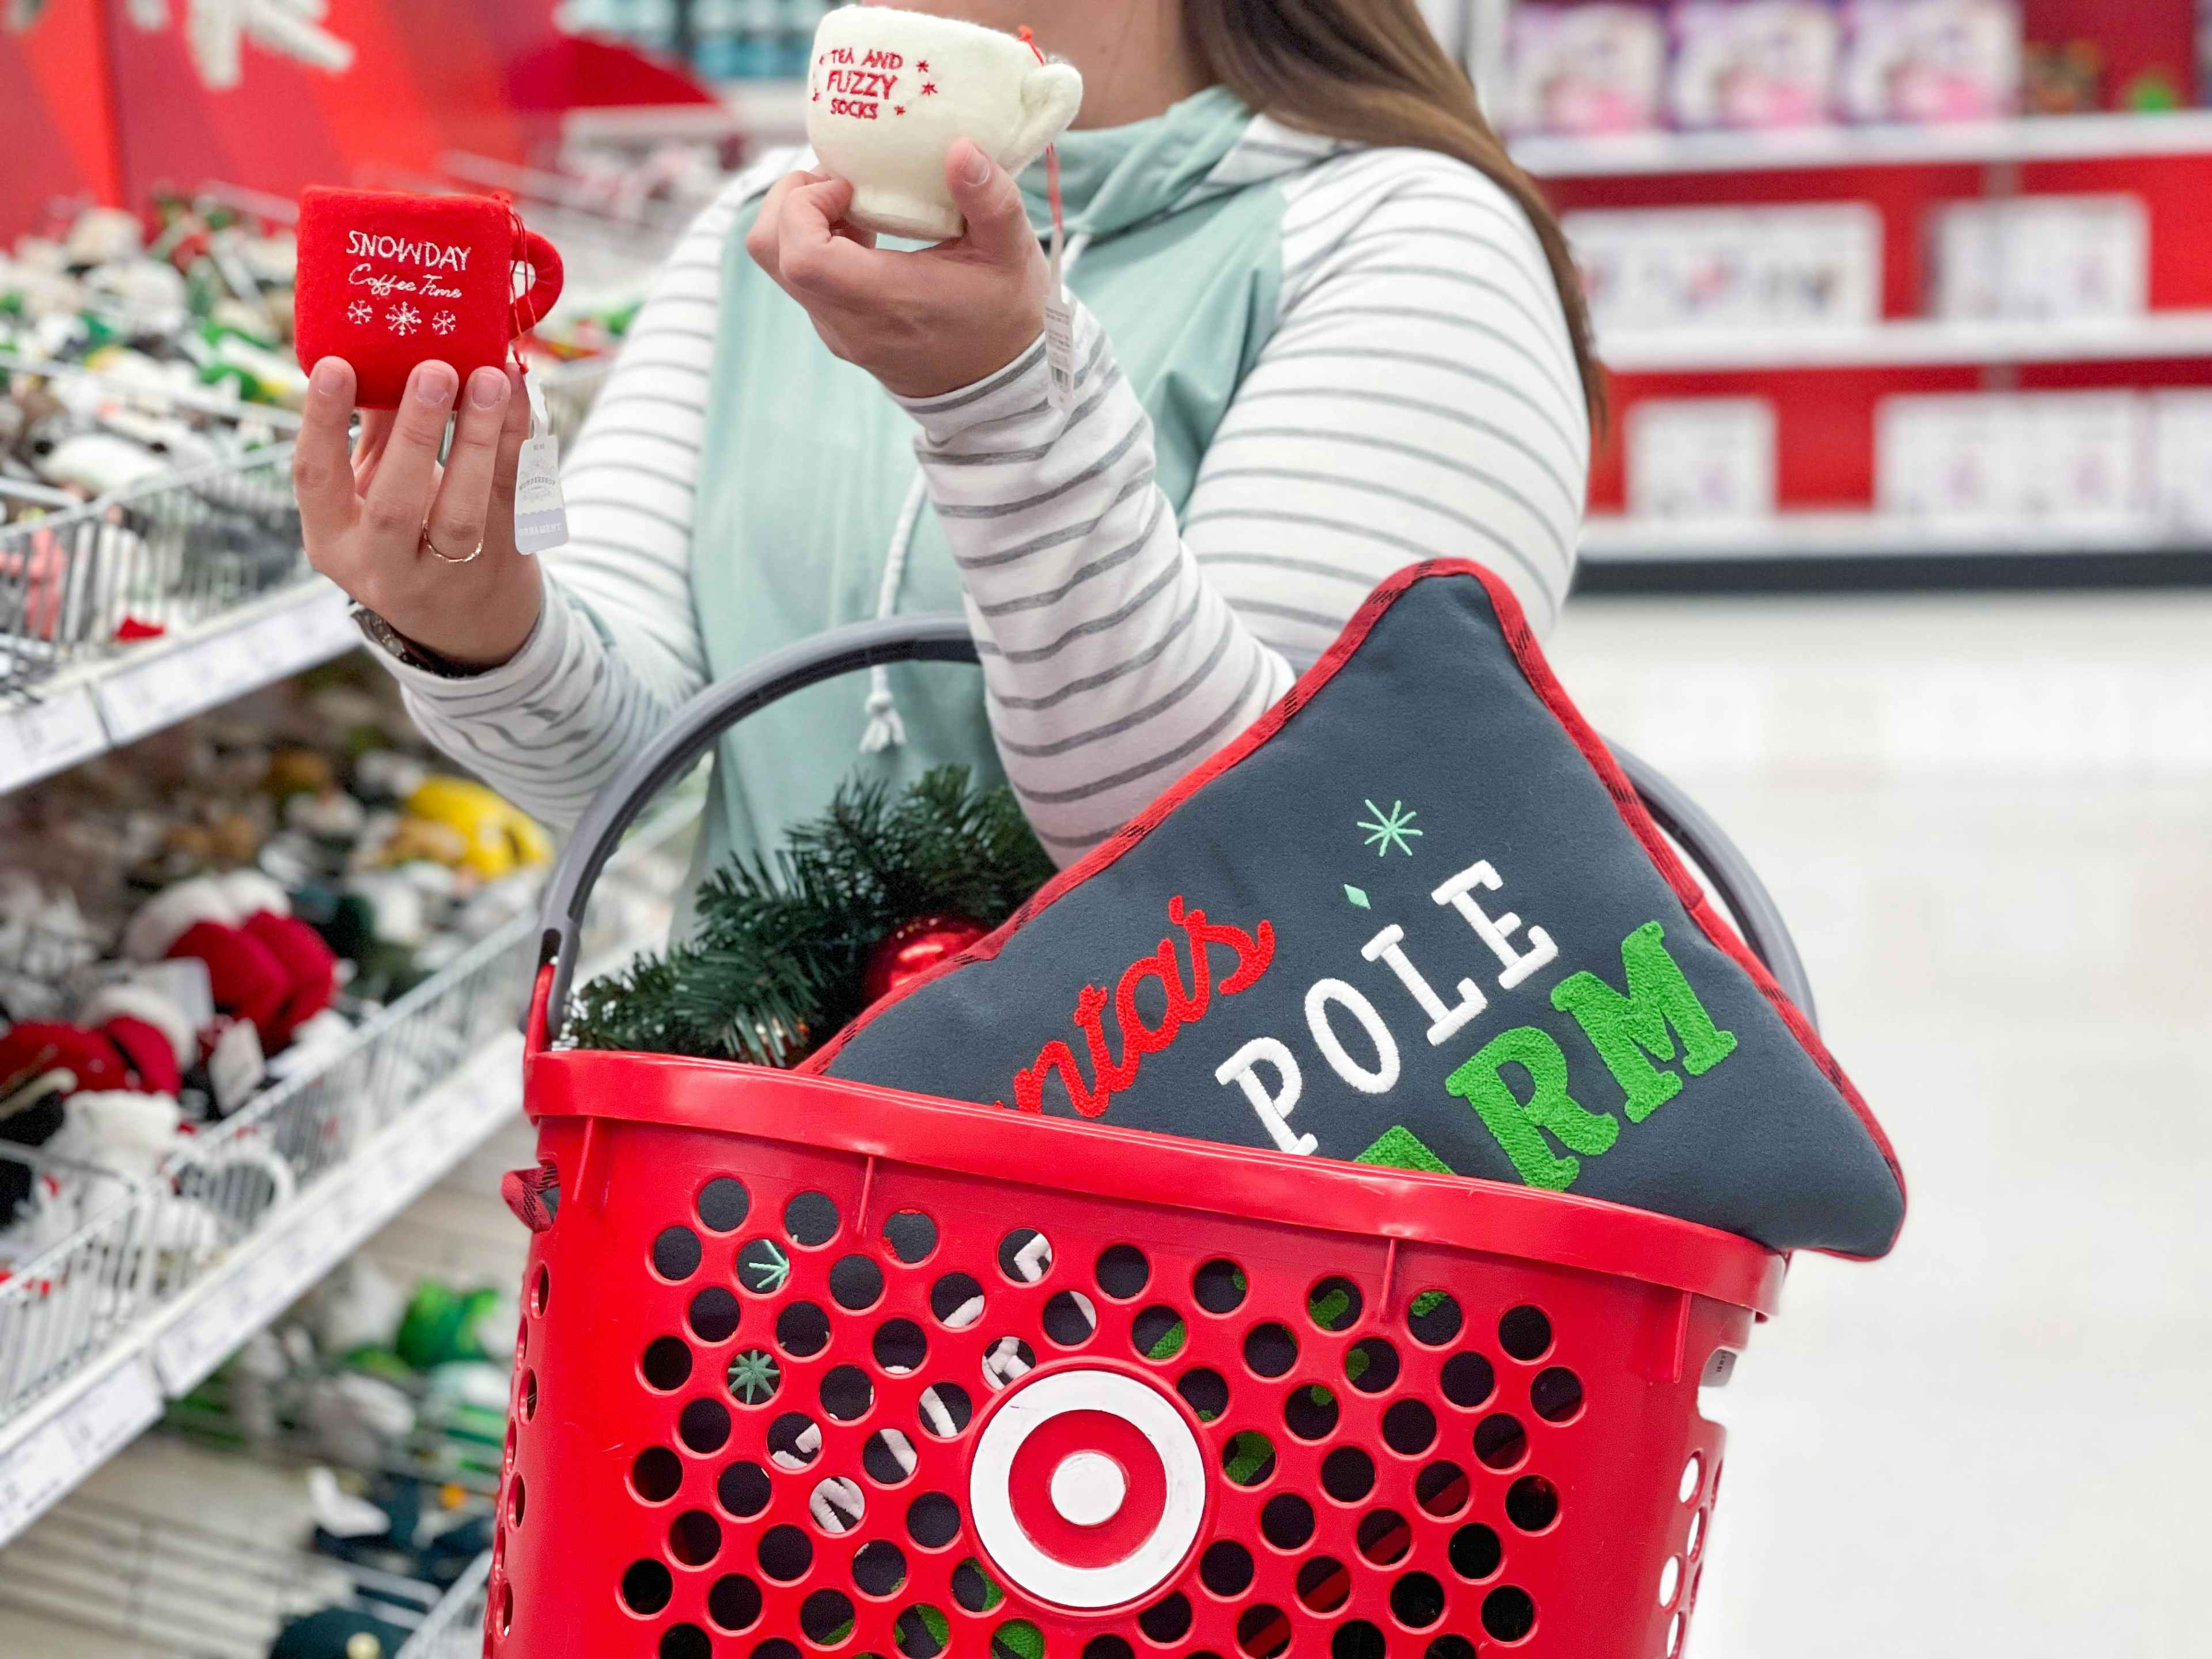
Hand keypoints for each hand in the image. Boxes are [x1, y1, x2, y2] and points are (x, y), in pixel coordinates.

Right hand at [293, 356, 542, 670]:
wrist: (468, 619)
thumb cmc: (404, 533)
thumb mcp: (370, 494)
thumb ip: (373, 431)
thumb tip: (378, 348)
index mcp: (334, 542)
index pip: (315, 481)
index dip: (322, 424)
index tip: (336, 366)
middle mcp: (385, 565)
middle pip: (396, 505)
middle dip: (414, 434)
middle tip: (433, 371)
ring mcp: (449, 569)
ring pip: (464, 509)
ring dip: (478, 439)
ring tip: (489, 377)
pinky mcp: (504, 557)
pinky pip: (513, 495)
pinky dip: (517, 438)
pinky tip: (518, 390)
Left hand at [746, 139, 1048, 400]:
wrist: (997, 390)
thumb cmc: (1004, 316)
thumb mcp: (1012, 253)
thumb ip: (991, 199)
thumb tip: (962, 147)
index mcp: (886, 301)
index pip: (802, 255)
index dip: (806, 204)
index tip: (846, 184)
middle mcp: (848, 323)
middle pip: (770, 252)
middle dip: (790, 201)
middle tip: (838, 182)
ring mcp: (836, 332)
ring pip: (777, 266)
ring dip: (801, 223)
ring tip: (852, 205)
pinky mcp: (836, 332)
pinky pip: (801, 281)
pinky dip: (816, 247)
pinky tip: (863, 234)